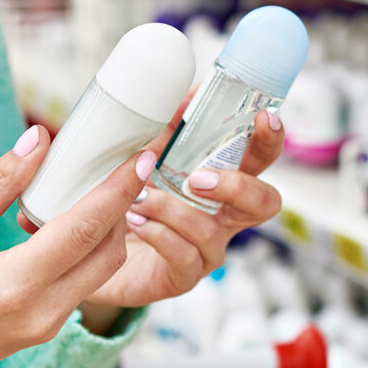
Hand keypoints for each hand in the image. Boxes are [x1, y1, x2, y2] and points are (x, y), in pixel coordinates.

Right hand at [0, 126, 153, 367]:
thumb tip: (40, 140)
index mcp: (15, 287)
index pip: (85, 229)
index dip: (118, 189)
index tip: (142, 157)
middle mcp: (42, 313)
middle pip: (108, 253)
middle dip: (125, 207)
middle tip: (127, 166)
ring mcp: (48, 327)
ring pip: (101, 271)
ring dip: (110, 229)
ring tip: (102, 187)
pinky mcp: (46, 329)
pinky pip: (84, 284)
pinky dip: (90, 250)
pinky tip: (77, 219)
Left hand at [86, 109, 284, 306]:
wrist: (96, 251)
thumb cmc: (131, 199)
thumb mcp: (149, 158)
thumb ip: (170, 127)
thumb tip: (189, 91)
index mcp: (224, 183)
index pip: (261, 160)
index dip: (270, 140)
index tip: (263, 118)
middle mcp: (225, 218)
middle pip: (264, 203)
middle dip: (238, 186)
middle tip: (198, 178)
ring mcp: (207, 249)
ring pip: (212, 231)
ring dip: (173, 209)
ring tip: (139, 198)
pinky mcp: (183, 276)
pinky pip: (184, 257)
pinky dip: (159, 234)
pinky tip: (136, 221)